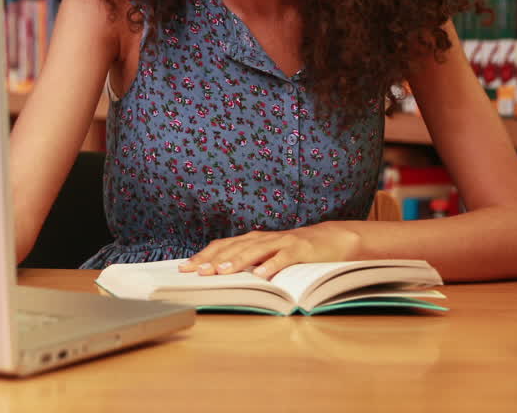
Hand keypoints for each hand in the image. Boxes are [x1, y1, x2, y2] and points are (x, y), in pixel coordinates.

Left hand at [177, 223, 361, 279]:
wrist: (331, 239)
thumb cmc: (294, 251)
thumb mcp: (268, 256)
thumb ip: (249, 263)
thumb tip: (220, 278)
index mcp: (253, 240)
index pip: (222, 246)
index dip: (203, 256)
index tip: (185, 269)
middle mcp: (264, 238)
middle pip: (234, 247)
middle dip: (214, 260)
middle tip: (198, 273)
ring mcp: (282, 242)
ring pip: (255, 250)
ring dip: (237, 261)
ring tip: (222, 272)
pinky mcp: (301, 249)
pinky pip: (284, 257)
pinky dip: (272, 266)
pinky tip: (262, 275)